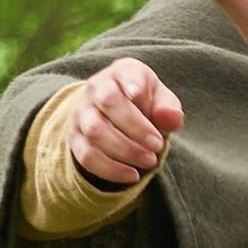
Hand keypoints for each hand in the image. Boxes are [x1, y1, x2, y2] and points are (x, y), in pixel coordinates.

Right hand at [69, 57, 184, 189]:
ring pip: (95, 131)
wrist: (118, 119)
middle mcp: (97, 88)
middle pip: (108, 102)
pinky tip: (132, 176)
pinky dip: (110, 169)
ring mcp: (82, 113)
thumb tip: (172, 118)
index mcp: (122, 72)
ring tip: (149, 161)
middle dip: (135, 127)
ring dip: (124, 150)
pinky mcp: (75, 138)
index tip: (138, 94)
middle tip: (158, 145)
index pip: (125, 72)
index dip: (131, 82)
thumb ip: (168, 109)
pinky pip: (87, 156)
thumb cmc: (146, 106)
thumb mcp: (162, 103)